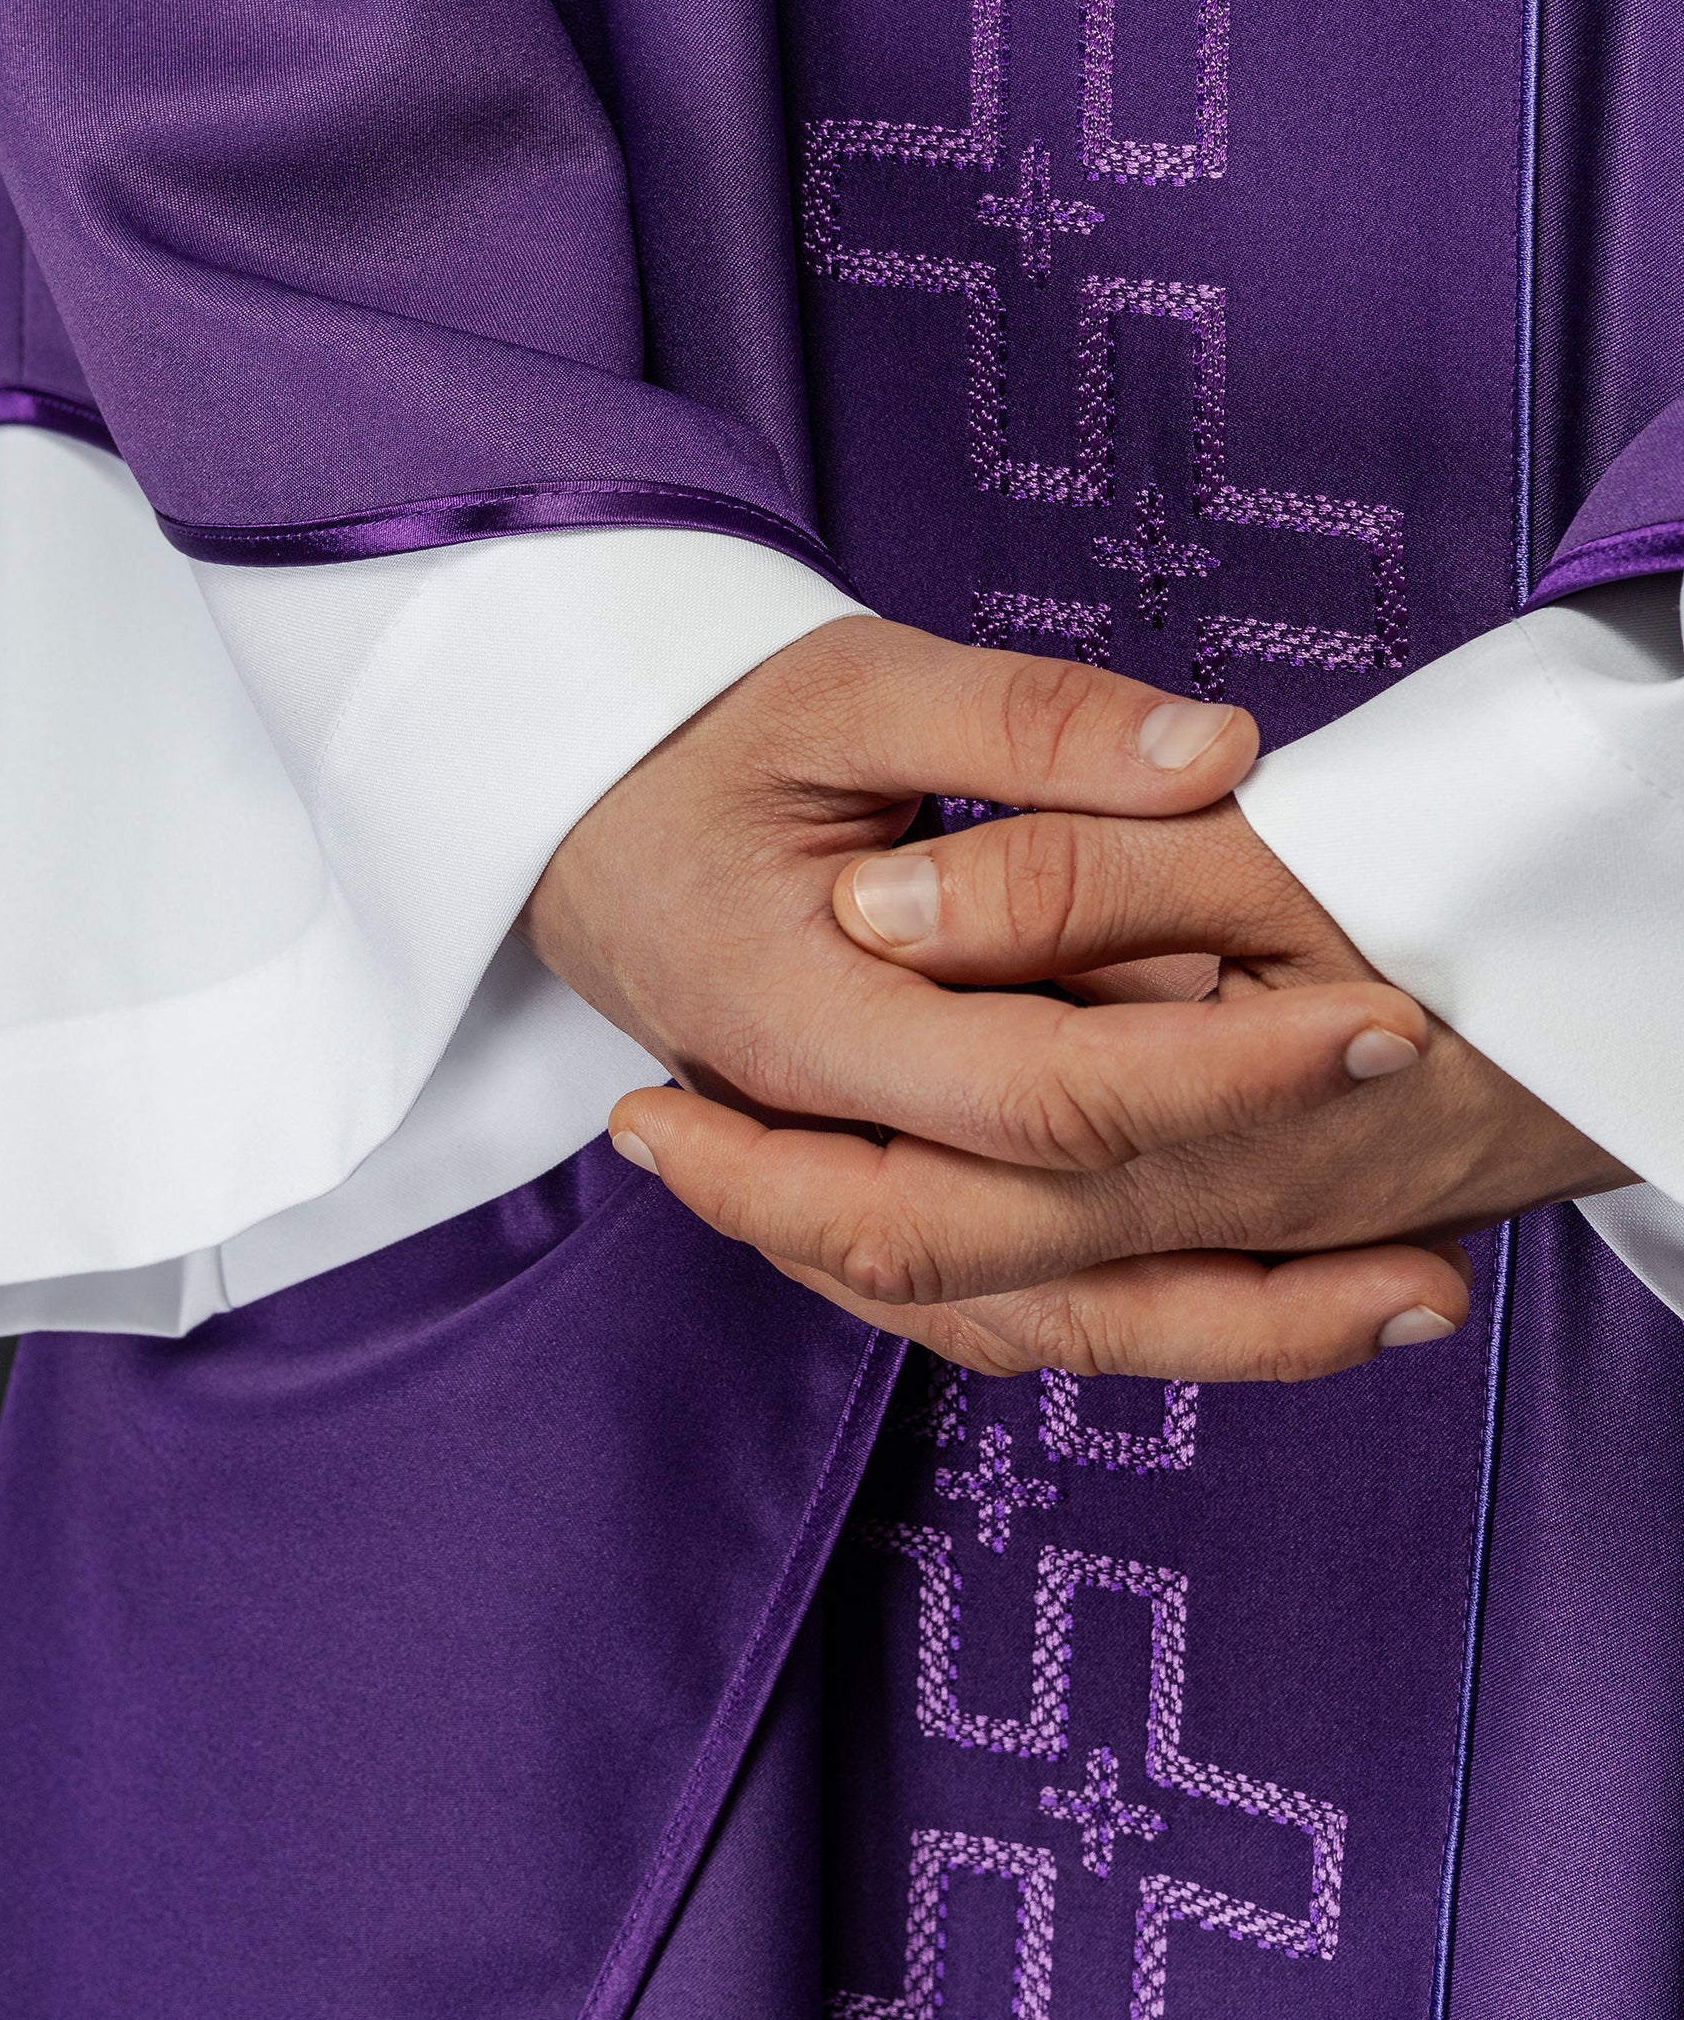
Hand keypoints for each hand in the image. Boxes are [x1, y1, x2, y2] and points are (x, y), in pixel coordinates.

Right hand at [604, 784, 1630, 1379]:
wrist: (576, 819)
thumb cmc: (706, 745)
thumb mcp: (849, 686)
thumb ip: (1028, 723)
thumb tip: (1216, 755)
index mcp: (794, 1013)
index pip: (1038, 1091)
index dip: (1221, 1075)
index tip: (1378, 1028)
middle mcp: (809, 1141)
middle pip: (1046, 1254)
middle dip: (1260, 1253)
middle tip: (1443, 1212)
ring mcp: (827, 1195)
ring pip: (1031, 1317)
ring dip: (1227, 1333)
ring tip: (1412, 1302)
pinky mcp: (860, 1209)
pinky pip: (1003, 1306)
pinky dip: (1145, 1322)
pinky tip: (1283, 1304)